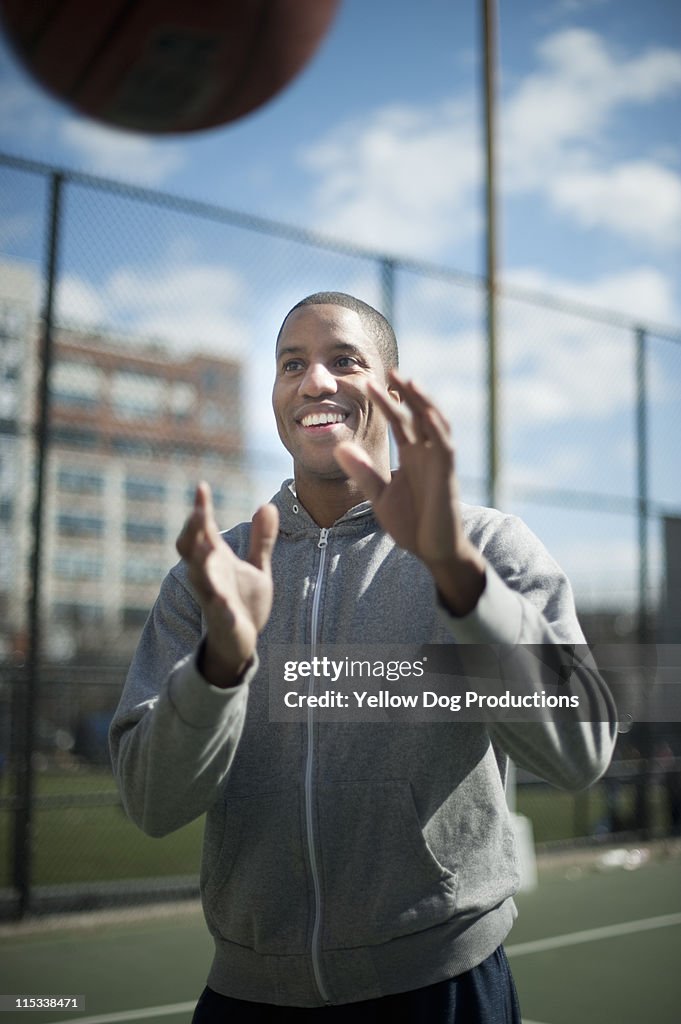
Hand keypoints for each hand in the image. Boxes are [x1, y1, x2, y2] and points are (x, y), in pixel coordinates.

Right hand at [176, 483, 278, 686]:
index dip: (200, 508)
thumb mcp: (257, 568)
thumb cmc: (243, 601)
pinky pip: (217, 611)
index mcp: (216, 559)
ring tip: (205, 546)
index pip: (202, 529)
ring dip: (199, 562)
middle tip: (197, 512)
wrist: (241, 642)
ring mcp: (212, 596)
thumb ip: (261, 539)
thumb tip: (267, 505)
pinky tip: (223, 599)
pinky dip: (219, 604)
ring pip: (198, 577)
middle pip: (190, 549)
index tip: (201, 486)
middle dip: (192, 531)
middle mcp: (209, 574)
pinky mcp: (222, 619)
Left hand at [334, 371, 485, 615]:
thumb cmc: (411, 523)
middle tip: (388, 369)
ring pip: (434, 423)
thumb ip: (362, 471)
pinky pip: (444, 447)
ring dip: (422, 402)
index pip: (398, 421)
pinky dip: (437, 428)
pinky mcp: (448, 475)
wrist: (433, 551)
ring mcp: (439, 462)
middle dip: (404, 392)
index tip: (367, 383)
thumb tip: (339, 447)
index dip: (385, 402)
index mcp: (411, 456)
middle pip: (416, 414)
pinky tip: (426, 414)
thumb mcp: (380, 495)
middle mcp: (427, 453)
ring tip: (407, 381)